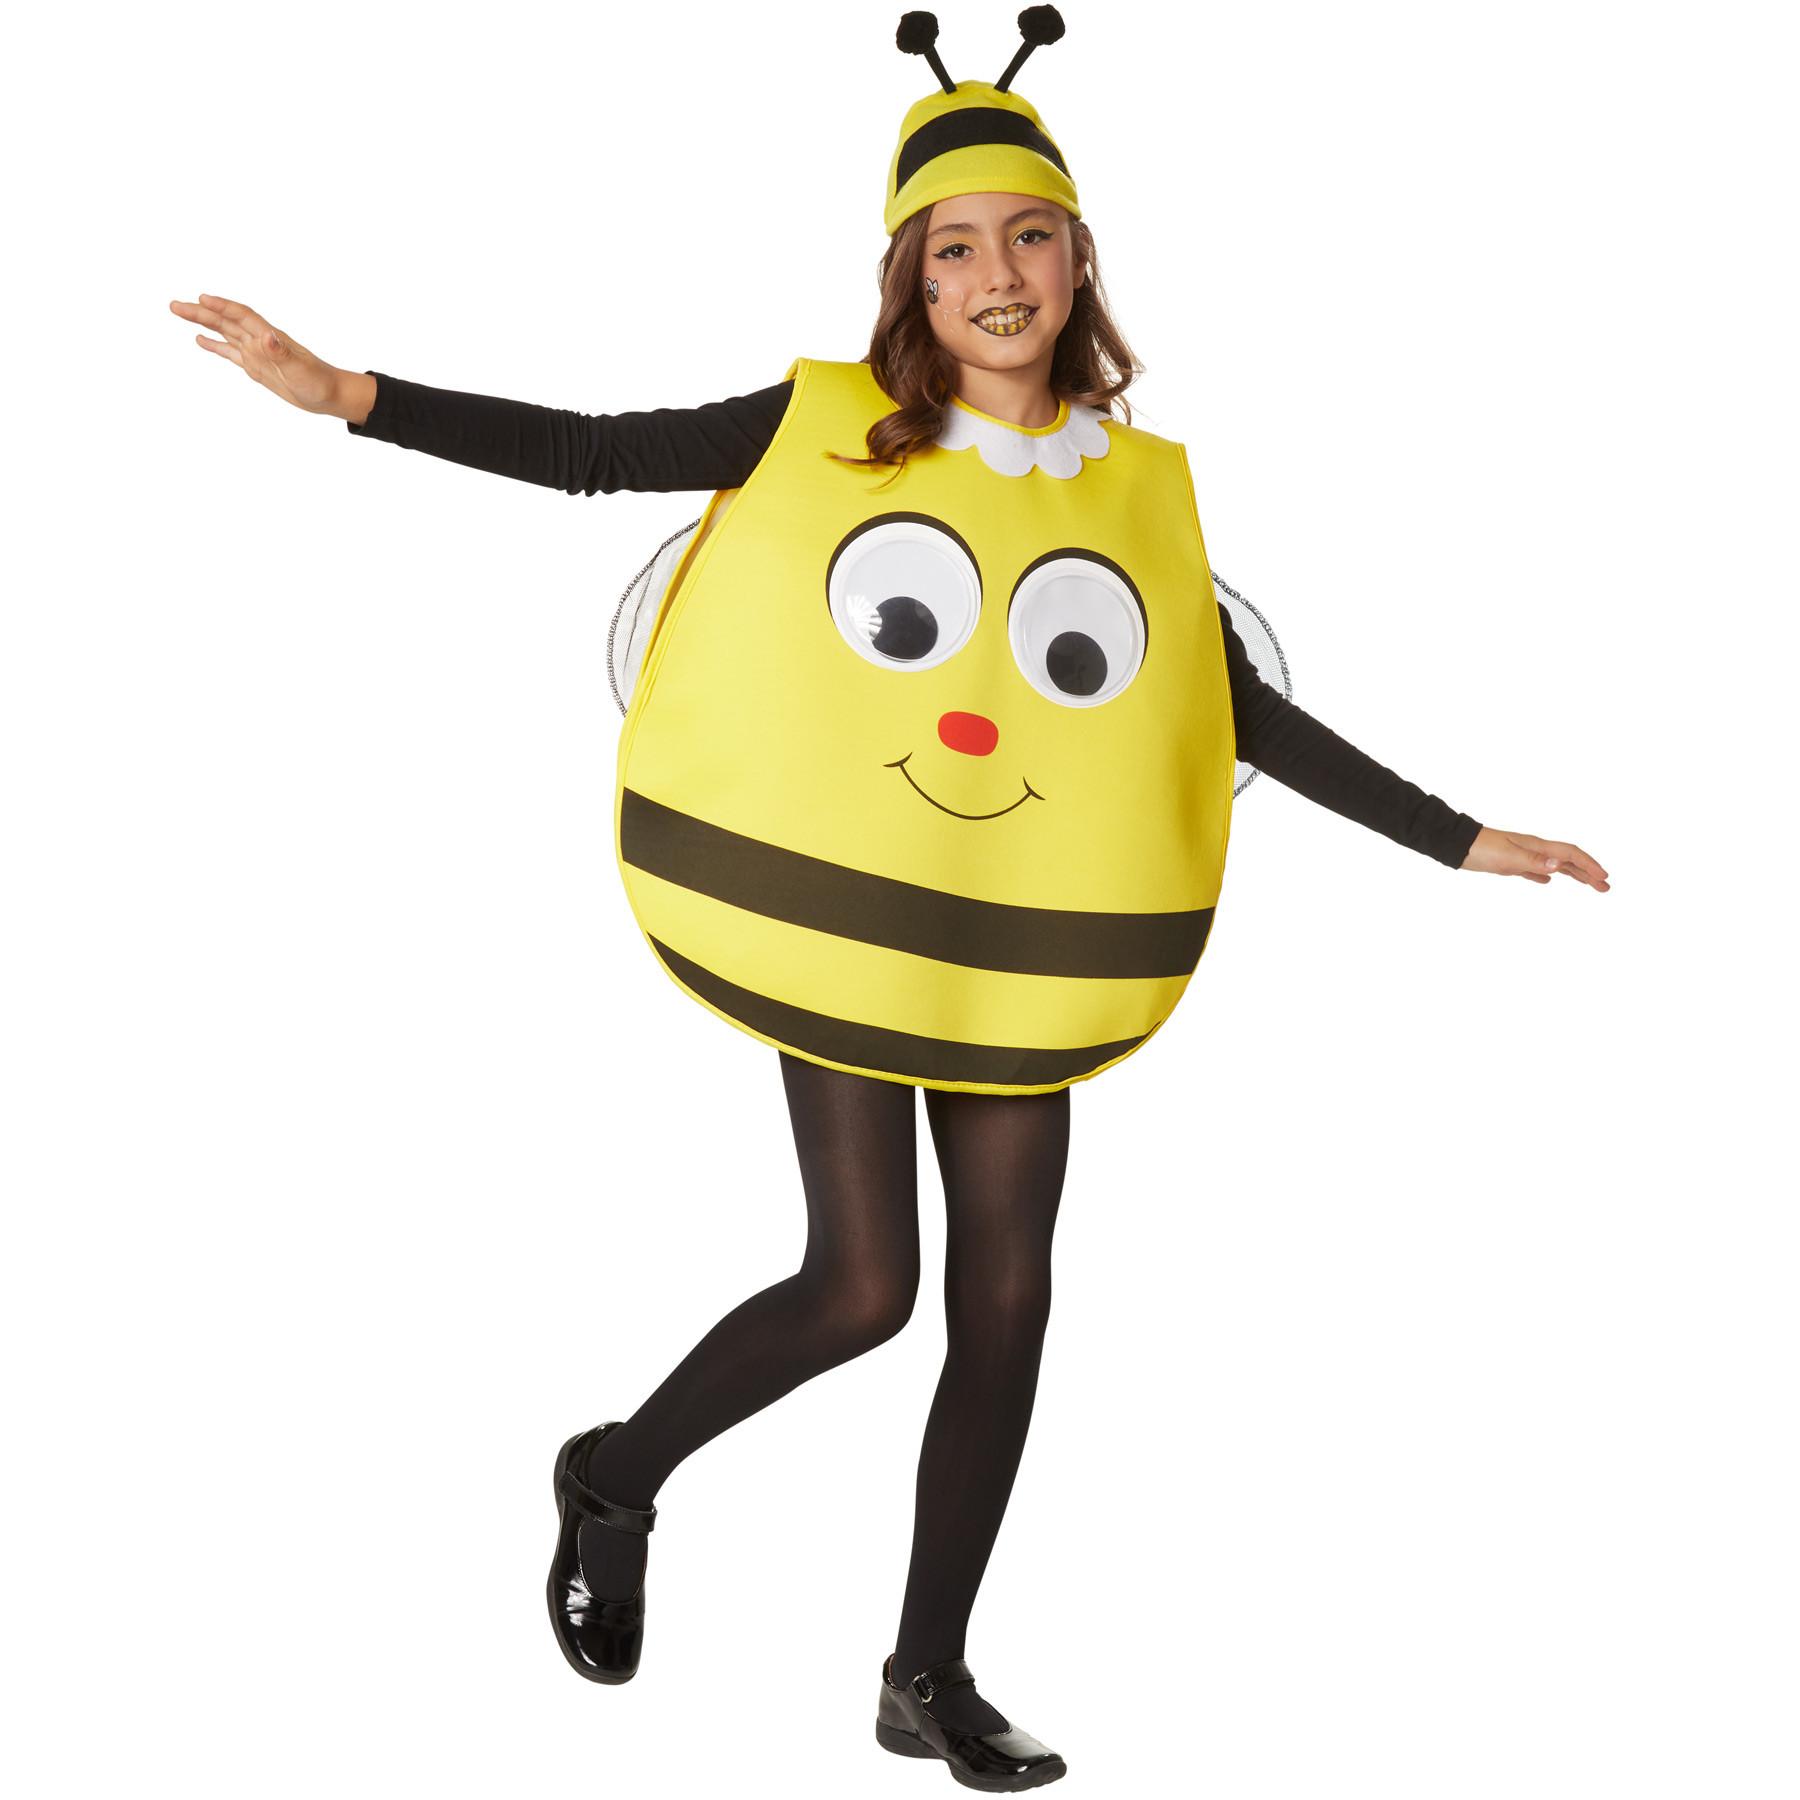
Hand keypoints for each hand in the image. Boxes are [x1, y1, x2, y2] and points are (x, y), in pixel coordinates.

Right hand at [167, 293, 351, 417]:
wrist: (329, 395)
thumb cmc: (319, 383)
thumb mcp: (300, 370)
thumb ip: (282, 353)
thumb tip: (267, 336)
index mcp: (269, 337)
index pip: (241, 316)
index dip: (222, 306)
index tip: (200, 298)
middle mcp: (260, 340)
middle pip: (226, 320)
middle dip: (201, 312)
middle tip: (174, 305)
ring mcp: (256, 352)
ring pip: (224, 331)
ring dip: (203, 322)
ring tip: (179, 312)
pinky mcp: (255, 366)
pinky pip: (230, 352)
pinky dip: (215, 345)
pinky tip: (200, 339)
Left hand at [1461, 826, 1609, 889]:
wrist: (1456, 845)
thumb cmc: (1480, 849)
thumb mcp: (1507, 857)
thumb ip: (1533, 862)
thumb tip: (1558, 867)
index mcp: (1537, 847)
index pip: (1570, 855)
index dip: (1589, 866)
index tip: (1604, 879)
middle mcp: (1534, 849)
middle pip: (1568, 861)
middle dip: (1588, 873)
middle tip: (1605, 888)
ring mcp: (1522, 855)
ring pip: (1554, 865)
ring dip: (1573, 875)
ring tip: (1588, 884)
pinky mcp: (1509, 863)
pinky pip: (1534, 870)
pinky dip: (1545, 876)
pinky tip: (1547, 881)